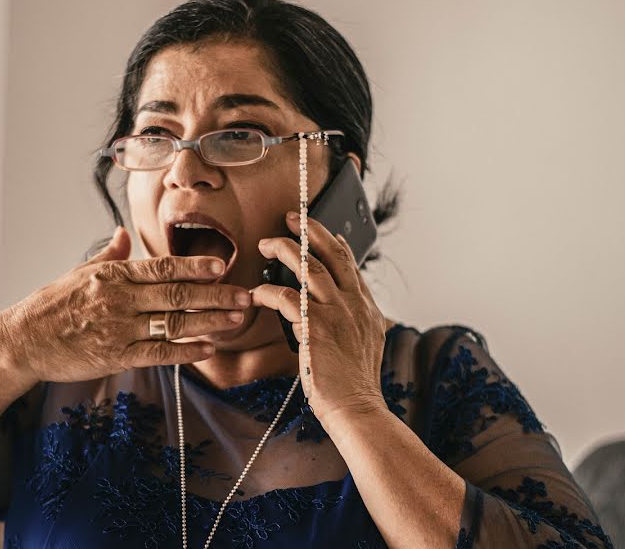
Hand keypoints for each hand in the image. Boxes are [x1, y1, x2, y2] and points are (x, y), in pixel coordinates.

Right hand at [0, 226, 250, 384]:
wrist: (22, 341)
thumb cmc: (51, 305)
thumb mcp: (80, 272)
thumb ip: (110, 254)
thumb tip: (126, 233)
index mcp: (113, 275)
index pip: (161, 267)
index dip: (194, 266)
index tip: (222, 266)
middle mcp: (119, 299)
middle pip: (176, 295)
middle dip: (215, 295)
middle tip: (245, 296)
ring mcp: (118, 329)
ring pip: (173, 324)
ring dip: (209, 322)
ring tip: (236, 320)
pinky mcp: (115, 357)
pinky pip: (157, 353)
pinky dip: (185, 352)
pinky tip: (208, 349)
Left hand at [250, 212, 386, 428]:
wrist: (357, 408)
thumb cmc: (354, 384)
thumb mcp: (366, 345)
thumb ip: (357, 321)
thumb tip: (346, 309)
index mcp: (368, 309)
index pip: (351, 266)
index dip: (336, 244)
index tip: (326, 231)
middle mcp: (355, 305)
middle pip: (333, 255)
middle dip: (311, 230)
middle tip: (291, 217)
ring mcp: (337, 313)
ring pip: (308, 267)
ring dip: (284, 250)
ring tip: (266, 243)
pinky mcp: (316, 327)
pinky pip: (286, 297)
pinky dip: (268, 291)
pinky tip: (256, 293)